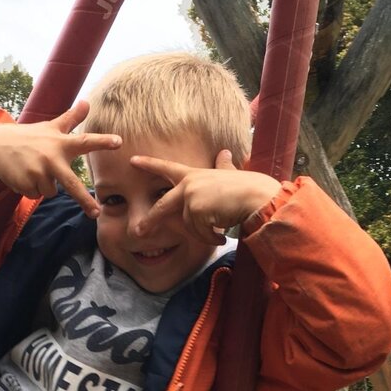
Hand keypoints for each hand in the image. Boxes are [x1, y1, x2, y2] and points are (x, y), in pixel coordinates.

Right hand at [0, 100, 120, 217]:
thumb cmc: (30, 137)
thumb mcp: (50, 127)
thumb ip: (71, 118)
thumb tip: (87, 102)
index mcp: (60, 143)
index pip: (85, 142)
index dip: (102, 142)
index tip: (119, 142)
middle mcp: (51, 158)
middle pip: (72, 184)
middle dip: (84, 200)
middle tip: (97, 213)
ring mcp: (38, 172)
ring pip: (52, 191)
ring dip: (45, 184)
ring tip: (34, 168)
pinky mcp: (26, 184)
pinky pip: (38, 195)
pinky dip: (33, 188)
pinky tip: (24, 175)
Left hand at [131, 150, 280, 243]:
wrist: (258, 197)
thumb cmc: (248, 188)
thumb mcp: (231, 174)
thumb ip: (223, 166)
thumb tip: (224, 153)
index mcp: (194, 174)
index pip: (168, 168)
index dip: (150, 164)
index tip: (133, 160)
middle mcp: (189, 184)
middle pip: (162, 205)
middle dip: (150, 220)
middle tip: (139, 232)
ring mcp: (191, 197)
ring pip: (189, 226)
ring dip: (204, 233)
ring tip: (220, 229)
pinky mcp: (196, 211)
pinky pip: (198, 233)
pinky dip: (210, 237)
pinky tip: (221, 234)